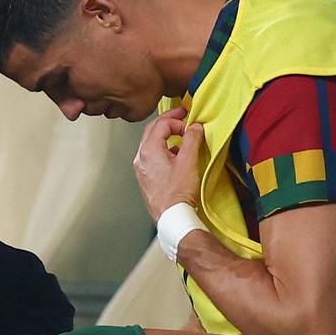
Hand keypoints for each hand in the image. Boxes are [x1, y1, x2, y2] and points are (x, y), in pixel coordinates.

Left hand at [133, 107, 204, 223]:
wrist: (171, 217)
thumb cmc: (177, 194)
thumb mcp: (189, 161)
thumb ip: (192, 139)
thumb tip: (194, 126)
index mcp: (149, 151)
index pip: (161, 124)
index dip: (177, 121)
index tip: (190, 124)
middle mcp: (141, 159)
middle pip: (152, 131)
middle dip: (168, 122)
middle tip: (181, 117)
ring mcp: (141, 170)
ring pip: (151, 144)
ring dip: (166, 136)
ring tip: (181, 137)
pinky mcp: (146, 179)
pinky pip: (152, 157)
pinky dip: (164, 150)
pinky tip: (175, 156)